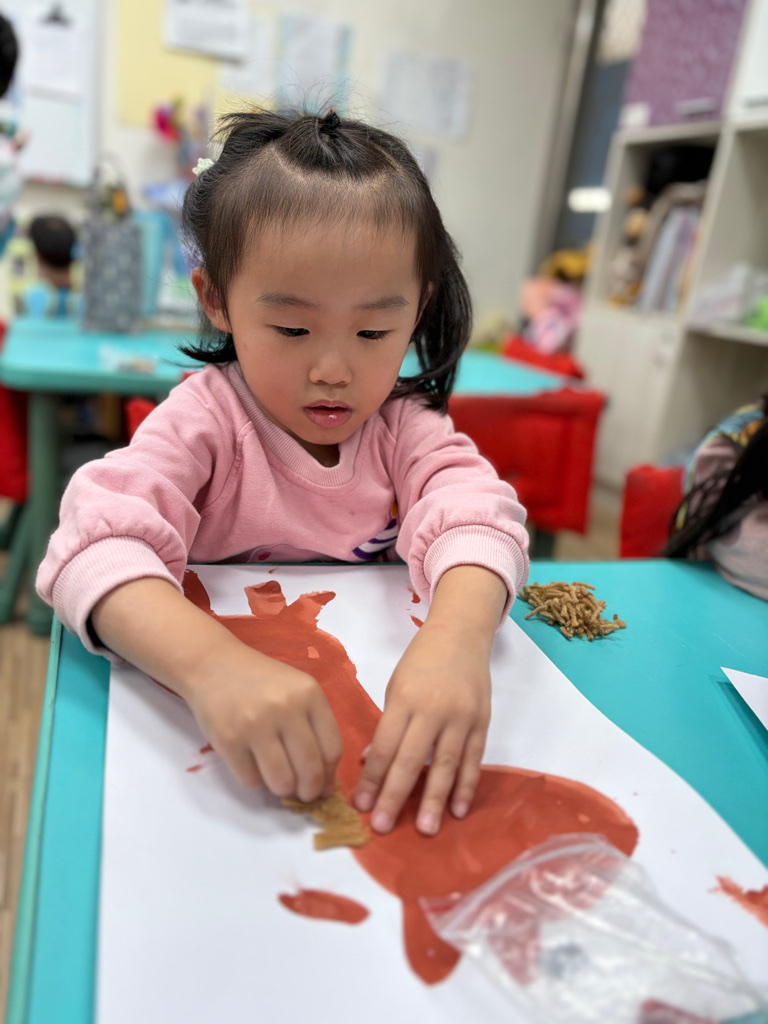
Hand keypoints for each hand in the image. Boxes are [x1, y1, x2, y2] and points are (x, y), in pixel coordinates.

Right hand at [91, 577, 341, 803]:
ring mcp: (255, 725)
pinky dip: (255, 781)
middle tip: (304, 793)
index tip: (324, 784)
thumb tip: (326, 781)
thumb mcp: (296, 690)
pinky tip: (253, 764)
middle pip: (310, 770)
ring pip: (282, 782)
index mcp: (309, 694)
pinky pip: (251, 781)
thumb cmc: (260, 681)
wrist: (212, 665)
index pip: (332, 749)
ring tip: (278, 779)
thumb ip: (315, 727)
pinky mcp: (228, 740)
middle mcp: (285, 708)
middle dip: (309, 791)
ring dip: (282, 789)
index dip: (329, 775)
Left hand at [354, 619, 491, 834]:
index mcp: (405, 699)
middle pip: (412, 759)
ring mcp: (461, 717)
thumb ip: (387, 726)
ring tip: (425, 829)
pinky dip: (466, 786)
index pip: (385, 746)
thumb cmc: (421, 661)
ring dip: (434, 799)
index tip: (361, 805)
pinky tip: (458, 810)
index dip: (372, 777)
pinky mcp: (482, 722)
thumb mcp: (396, 687)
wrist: (461, 635)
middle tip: (383, 827)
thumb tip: (368, 763)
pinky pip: (474, 759)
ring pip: (446, 764)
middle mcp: (433, 710)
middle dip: (395, 795)